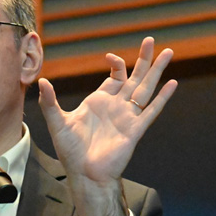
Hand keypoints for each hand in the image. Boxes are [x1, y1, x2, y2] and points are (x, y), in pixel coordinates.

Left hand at [37, 37, 176, 215]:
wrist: (85, 175)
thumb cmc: (71, 152)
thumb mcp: (57, 123)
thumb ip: (50, 102)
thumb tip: (42, 81)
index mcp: (100, 101)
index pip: (115, 76)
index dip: (117, 64)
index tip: (110, 56)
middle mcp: (117, 106)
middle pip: (135, 77)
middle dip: (144, 59)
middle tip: (152, 40)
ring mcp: (128, 117)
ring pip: (146, 88)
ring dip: (156, 71)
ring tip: (168, 53)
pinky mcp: (135, 130)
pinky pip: (151, 110)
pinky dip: (162, 98)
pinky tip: (172, 84)